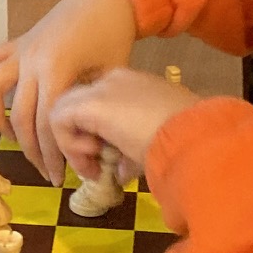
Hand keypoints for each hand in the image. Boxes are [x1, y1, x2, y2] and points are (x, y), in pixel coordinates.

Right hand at [0, 0, 138, 183]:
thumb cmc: (114, 35)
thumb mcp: (110, 75)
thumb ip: (93, 108)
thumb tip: (87, 146)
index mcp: (57, 69)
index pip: (47, 123)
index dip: (54, 154)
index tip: (62, 176)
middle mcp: (31, 61)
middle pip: (21, 117)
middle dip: (33, 150)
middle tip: (47, 172)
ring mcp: (21, 50)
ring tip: (13, 139)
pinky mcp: (17, 41)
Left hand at [47, 68, 201, 185]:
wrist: (193, 136)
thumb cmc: (184, 140)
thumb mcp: (154, 143)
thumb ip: (131, 154)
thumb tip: (119, 172)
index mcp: (132, 84)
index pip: (97, 104)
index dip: (94, 134)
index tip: (105, 159)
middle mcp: (113, 80)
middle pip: (76, 104)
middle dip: (76, 138)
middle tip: (91, 167)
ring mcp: (101, 88)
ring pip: (62, 110)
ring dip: (70, 144)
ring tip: (91, 167)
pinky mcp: (92, 102)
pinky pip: (58, 120)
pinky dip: (67, 144)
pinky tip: (90, 159)